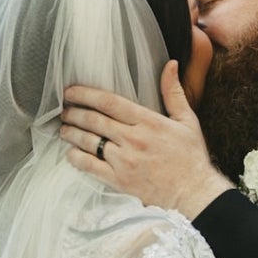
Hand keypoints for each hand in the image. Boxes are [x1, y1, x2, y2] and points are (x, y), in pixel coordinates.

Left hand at [60, 61, 232, 218]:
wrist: (194, 193)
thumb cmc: (191, 157)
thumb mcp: (187, 120)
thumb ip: (174, 92)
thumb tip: (171, 64)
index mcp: (148, 121)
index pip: (109, 102)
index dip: (86, 94)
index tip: (71, 91)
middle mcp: (133, 139)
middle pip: (94, 120)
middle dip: (74, 113)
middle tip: (63, 109)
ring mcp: (124, 161)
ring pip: (89, 142)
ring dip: (72, 133)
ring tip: (63, 129)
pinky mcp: (119, 181)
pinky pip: (91, 167)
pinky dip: (77, 158)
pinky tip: (70, 153)